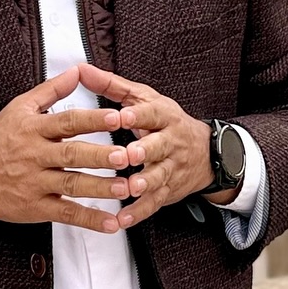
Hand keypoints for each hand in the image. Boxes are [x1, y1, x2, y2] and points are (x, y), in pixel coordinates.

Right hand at [0, 65, 131, 231]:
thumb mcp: (19, 108)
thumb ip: (50, 90)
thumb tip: (76, 71)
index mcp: (34, 128)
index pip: (67, 121)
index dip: (92, 119)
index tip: (116, 117)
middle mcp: (35, 155)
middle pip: (71, 154)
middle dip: (99, 155)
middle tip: (125, 155)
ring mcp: (35, 183)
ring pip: (71, 185)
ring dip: (100, 188)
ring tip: (125, 187)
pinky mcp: (35, 207)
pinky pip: (65, 213)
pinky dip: (89, 219)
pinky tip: (110, 223)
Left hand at [77, 63, 226, 228]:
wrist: (205, 154)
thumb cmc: (166, 122)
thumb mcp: (143, 98)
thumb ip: (111, 86)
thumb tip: (82, 69)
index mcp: (163, 116)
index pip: (152, 113)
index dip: (139, 115)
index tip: (123, 116)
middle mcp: (170, 142)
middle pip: (159, 146)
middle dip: (145, 150)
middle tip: (129, 155)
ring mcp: (170, 168)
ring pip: (159, 176)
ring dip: (145, 183)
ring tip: (131, 188)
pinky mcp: (167, 191)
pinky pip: (153, 203)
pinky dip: (138, 213)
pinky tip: (123, 219)